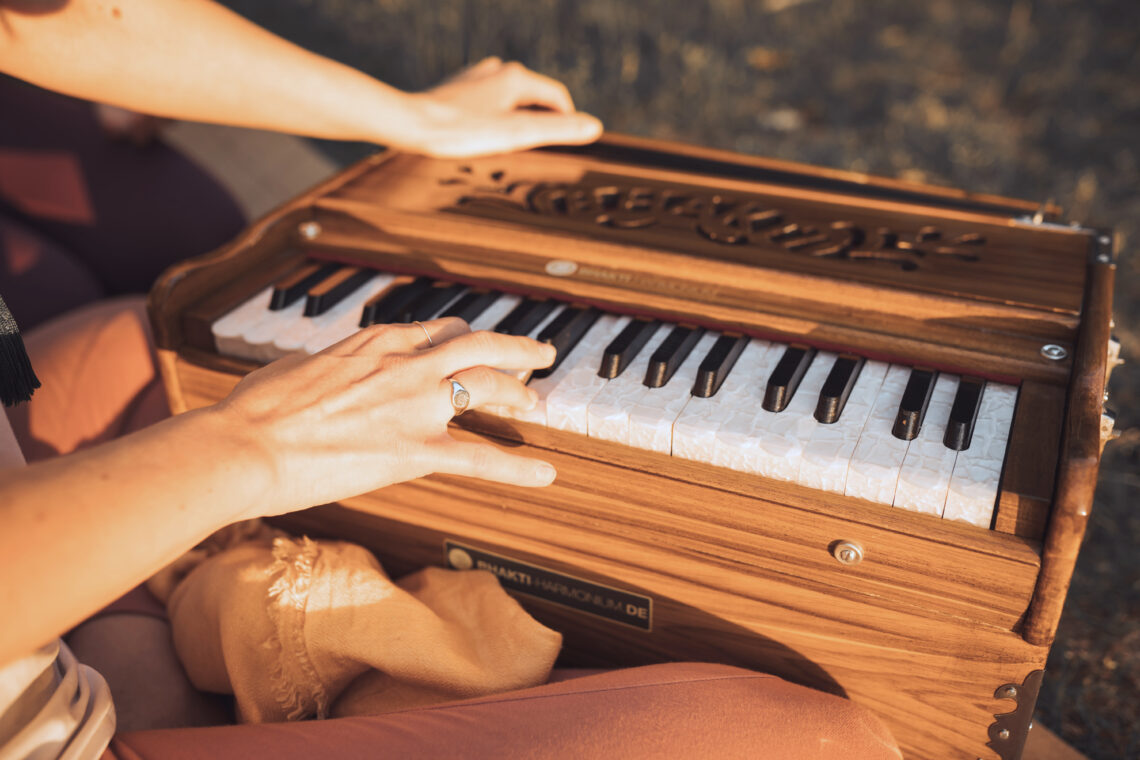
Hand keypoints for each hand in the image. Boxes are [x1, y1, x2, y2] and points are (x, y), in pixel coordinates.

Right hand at [212, 318, 557, 517]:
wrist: (245, 445)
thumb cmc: (256, 411)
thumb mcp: (296, 370)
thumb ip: (328, 370)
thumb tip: (326, 375)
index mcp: (373, 343)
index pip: (435, 330)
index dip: (464, 335)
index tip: (476, 340)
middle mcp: (404, 365)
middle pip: (477, 345)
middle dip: (514, 348)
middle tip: (538, 354)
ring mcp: (414, 406)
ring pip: (488, 386)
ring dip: (520, 393)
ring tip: (537, 404)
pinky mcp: (414, 452)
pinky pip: (481, 459)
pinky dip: (519, 466)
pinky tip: (546, 473)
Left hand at [403, 57, 602, 157]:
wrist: (411, 125)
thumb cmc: (462, 131)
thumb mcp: (517, 134)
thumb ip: (557, 130)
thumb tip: (594, 127)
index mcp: (515, 77)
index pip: (556, 96)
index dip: (567, 120)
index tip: (566, 145)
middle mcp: (496, 70)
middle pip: (532, 95)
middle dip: (540, 119)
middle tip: (540, 149)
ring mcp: (473, 78)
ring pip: (508, 96)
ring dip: (515, 117)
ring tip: (513, 145)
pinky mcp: (455, 89)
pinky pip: (485, 101)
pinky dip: (493, 116)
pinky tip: (484, 135)